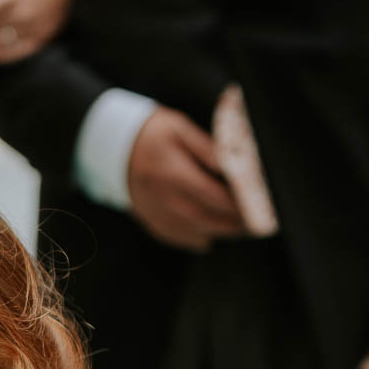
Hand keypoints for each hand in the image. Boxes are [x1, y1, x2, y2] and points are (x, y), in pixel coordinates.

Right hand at [126, 107, 245, 251]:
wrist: (109, 145)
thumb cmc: (151, 132)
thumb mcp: (179, 128)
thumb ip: (207, 148)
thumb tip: (232, 166)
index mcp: (172, 172)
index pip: (213, 195)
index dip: (238, 204)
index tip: (259, 205)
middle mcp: (162, 197)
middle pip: (206, 218)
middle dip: (234, 224)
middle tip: (257, 223)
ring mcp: (153, 211)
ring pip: (192, 231)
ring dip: (219, 233)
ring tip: (241, 229)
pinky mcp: (147, 218)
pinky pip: (174, 236)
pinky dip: (194, 239)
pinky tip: (208, 237)